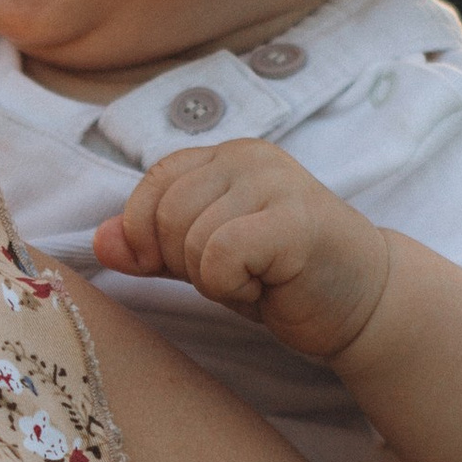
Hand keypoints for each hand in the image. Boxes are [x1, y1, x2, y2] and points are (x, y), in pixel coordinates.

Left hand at [96, 137, 393, 361]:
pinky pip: (220, 256)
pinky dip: (231, 288)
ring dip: (213, 279)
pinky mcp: (293, 221)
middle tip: (235, 274)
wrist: (363, 305)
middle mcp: (250, 157)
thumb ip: (153, 247)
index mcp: (227, 157)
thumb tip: (98, 241)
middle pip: (165, 214)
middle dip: (184, 263)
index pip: (154, 184)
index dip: (148, 234)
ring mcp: (275, 183)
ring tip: (257, 278)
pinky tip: (268, 286)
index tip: (183, 264)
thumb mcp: (205, 260)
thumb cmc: (283, 279)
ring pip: (190, 238)